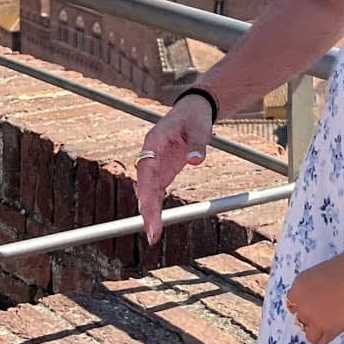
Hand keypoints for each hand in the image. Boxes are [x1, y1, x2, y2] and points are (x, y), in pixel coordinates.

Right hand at [130, 90, 215, 244]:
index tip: (147, 210)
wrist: (194, 109)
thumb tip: (196, 160)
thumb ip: (197, 144)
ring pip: (148, 191)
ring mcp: (156, 164)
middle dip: (146, 209)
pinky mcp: (164, 170)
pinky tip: (156, 223)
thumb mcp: (199, 127)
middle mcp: (150, 155)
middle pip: (144, 185)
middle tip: (152, 233)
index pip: (146, 171)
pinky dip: (156, 206)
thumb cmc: (194, 116)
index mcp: (153, 142)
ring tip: (153, 234)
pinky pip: (157, 190)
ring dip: (150, 212)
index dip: (145, 192)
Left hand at [284, 245, 343, 343]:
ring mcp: (313, 319)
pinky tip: (343, 329)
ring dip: (322, 330)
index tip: (319, 306)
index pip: (294, 304)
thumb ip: (318, 285)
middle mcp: (301, 304)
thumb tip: (324, 295)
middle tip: (331, 313)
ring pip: (311, 335)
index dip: (309, 306)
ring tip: (337, 323)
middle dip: (315, 318)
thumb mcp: (326, 271)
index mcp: (299, 286)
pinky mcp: (327, 331)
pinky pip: (324, 342)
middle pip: (302, 320)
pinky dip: (333, 338)